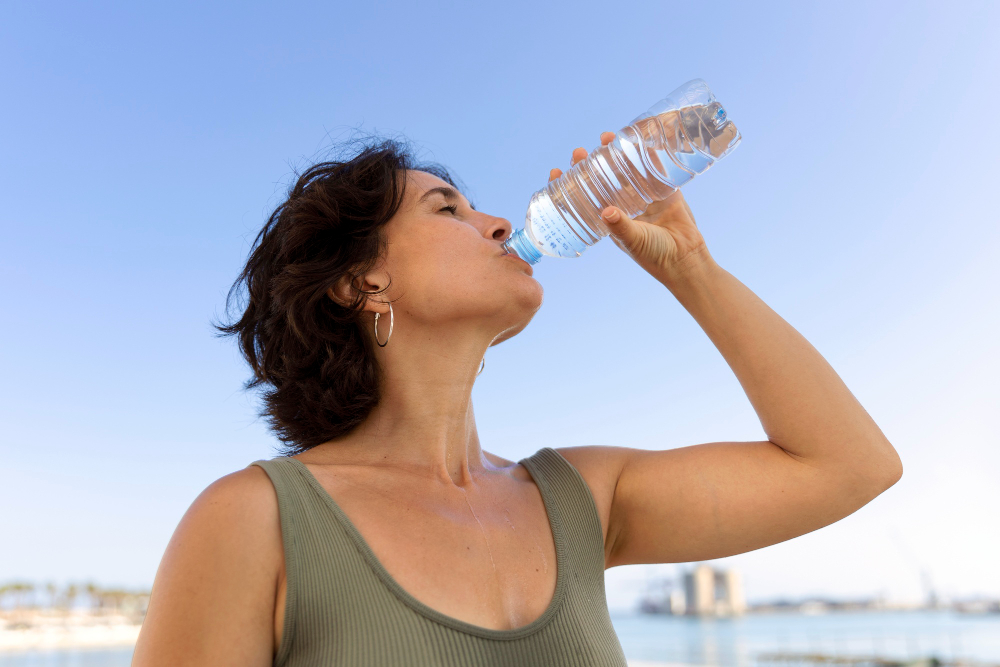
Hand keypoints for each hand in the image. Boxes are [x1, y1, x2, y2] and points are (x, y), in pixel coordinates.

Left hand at [550, 132, 714, 283]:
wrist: (686, 258)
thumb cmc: (654, 255)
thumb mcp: (633, 240)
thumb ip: (621, 226)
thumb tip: (606, 212)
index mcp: (611, 218)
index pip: (585, 198)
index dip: (570, 185)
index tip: (557, 173)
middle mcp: (624, 204)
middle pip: (603, 178)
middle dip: (590, 164)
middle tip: (580, 152)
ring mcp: (644, 195)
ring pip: (626, 169)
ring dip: (615, 154)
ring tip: (605, 138)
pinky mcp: (665, 190)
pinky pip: (654, 168)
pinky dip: (647, 154)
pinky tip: (638, 139)